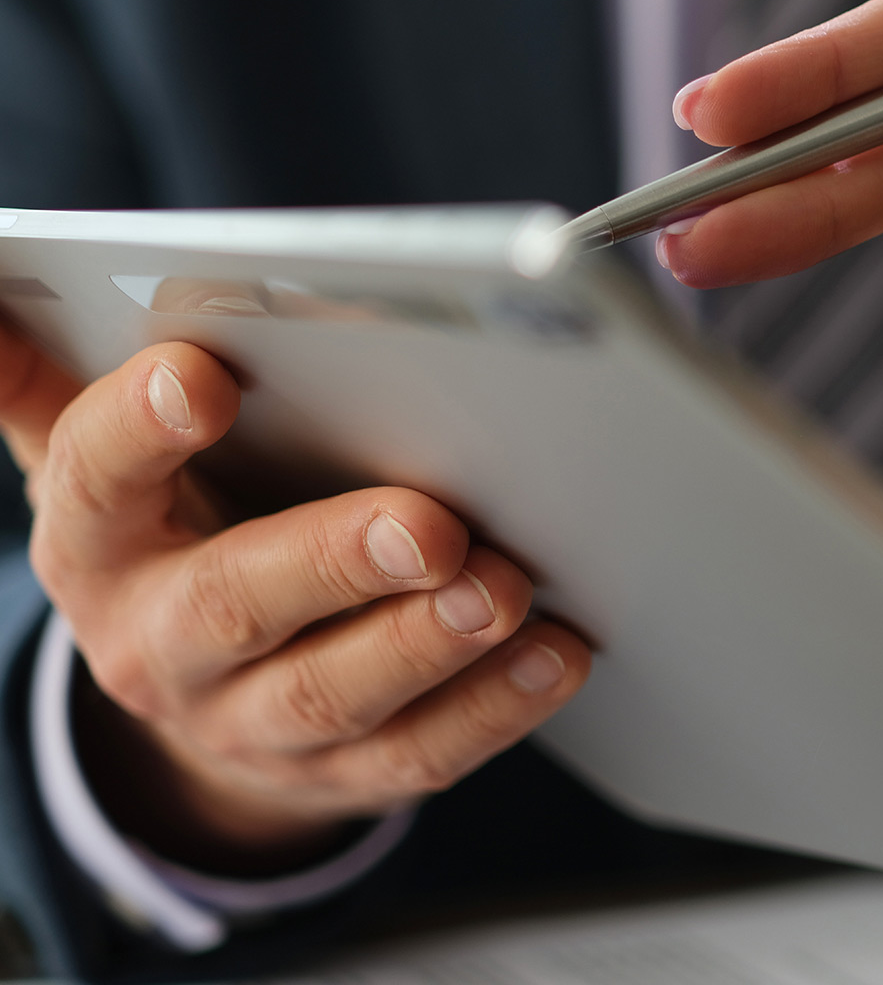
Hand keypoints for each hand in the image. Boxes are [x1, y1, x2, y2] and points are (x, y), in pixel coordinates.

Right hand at [25, 341, 588, 870]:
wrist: (199, 698)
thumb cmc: (173, 535)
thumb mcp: (105, 464)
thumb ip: (57, 376)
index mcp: (99, 546)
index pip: (93, 483)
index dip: (137, 432)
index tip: (200, 374)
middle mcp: (160, 646)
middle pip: (233, 605)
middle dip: (332, 562)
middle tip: (429, 524)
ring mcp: (250, 725)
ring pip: (333, 696)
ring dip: (426, 645)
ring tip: (505, 589)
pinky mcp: (340, 776)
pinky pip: (418, 753)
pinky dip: (495, 708)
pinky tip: (558, 654)